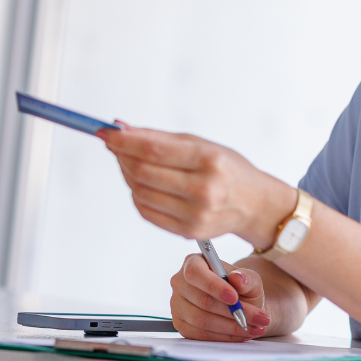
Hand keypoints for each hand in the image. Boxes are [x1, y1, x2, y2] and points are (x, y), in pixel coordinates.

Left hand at [97, 122, 294, 246]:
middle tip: (115, 145)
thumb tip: (119, 129)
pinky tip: (143, 184)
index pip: (153, 150)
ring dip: (127, 175)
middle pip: (142, 172)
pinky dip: (137, 195)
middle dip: (122, 156)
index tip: (105, 131)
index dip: (123, 141)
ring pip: (140, 192)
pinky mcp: (187, 231)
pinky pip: (146, 211)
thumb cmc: (226, 168)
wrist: (255, 204)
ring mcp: (195, 214)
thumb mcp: (201, 144)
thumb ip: (159, 138)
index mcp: (209, 160)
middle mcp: (204, 189)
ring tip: (131, 163)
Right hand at [170, 254, 271, 340]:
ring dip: (232, 327)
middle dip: (233, 312)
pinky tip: (242, 334)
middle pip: (202, 300)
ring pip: (202, 320)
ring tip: (256, 327)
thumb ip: (247, 278)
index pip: (195, 273)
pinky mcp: (182, 325)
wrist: (239, 307)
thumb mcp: (250, 281)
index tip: (234, 298)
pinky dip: (225, 337)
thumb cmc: (241, 290)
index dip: (213, 286)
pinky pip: (201, 335)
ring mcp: (177, 305)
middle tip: (259, 318)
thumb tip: (239, 278)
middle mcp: (180, 283)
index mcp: (193, 263)